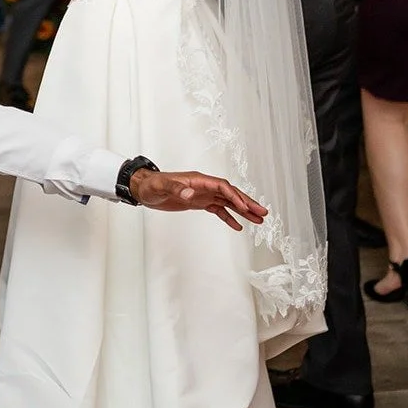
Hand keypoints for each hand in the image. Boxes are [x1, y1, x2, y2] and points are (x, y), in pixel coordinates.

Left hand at [130, 169, 267, 231]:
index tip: (246, 207)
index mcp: (198, 180)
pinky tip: (238, 226)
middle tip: (263, 212)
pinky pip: (218, 209)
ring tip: (259, 219)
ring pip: (228, 202)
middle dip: (247, 202)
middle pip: (230, 193)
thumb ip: (175, 189)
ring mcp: (202, 195)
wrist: (144, 189)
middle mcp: (203, 186)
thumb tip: (189, 195)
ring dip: (243, 210)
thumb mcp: (161, 186)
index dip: (235, 196)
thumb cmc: (152, 185)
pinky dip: (229, 217)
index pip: (222, 186)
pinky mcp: (198, 203)